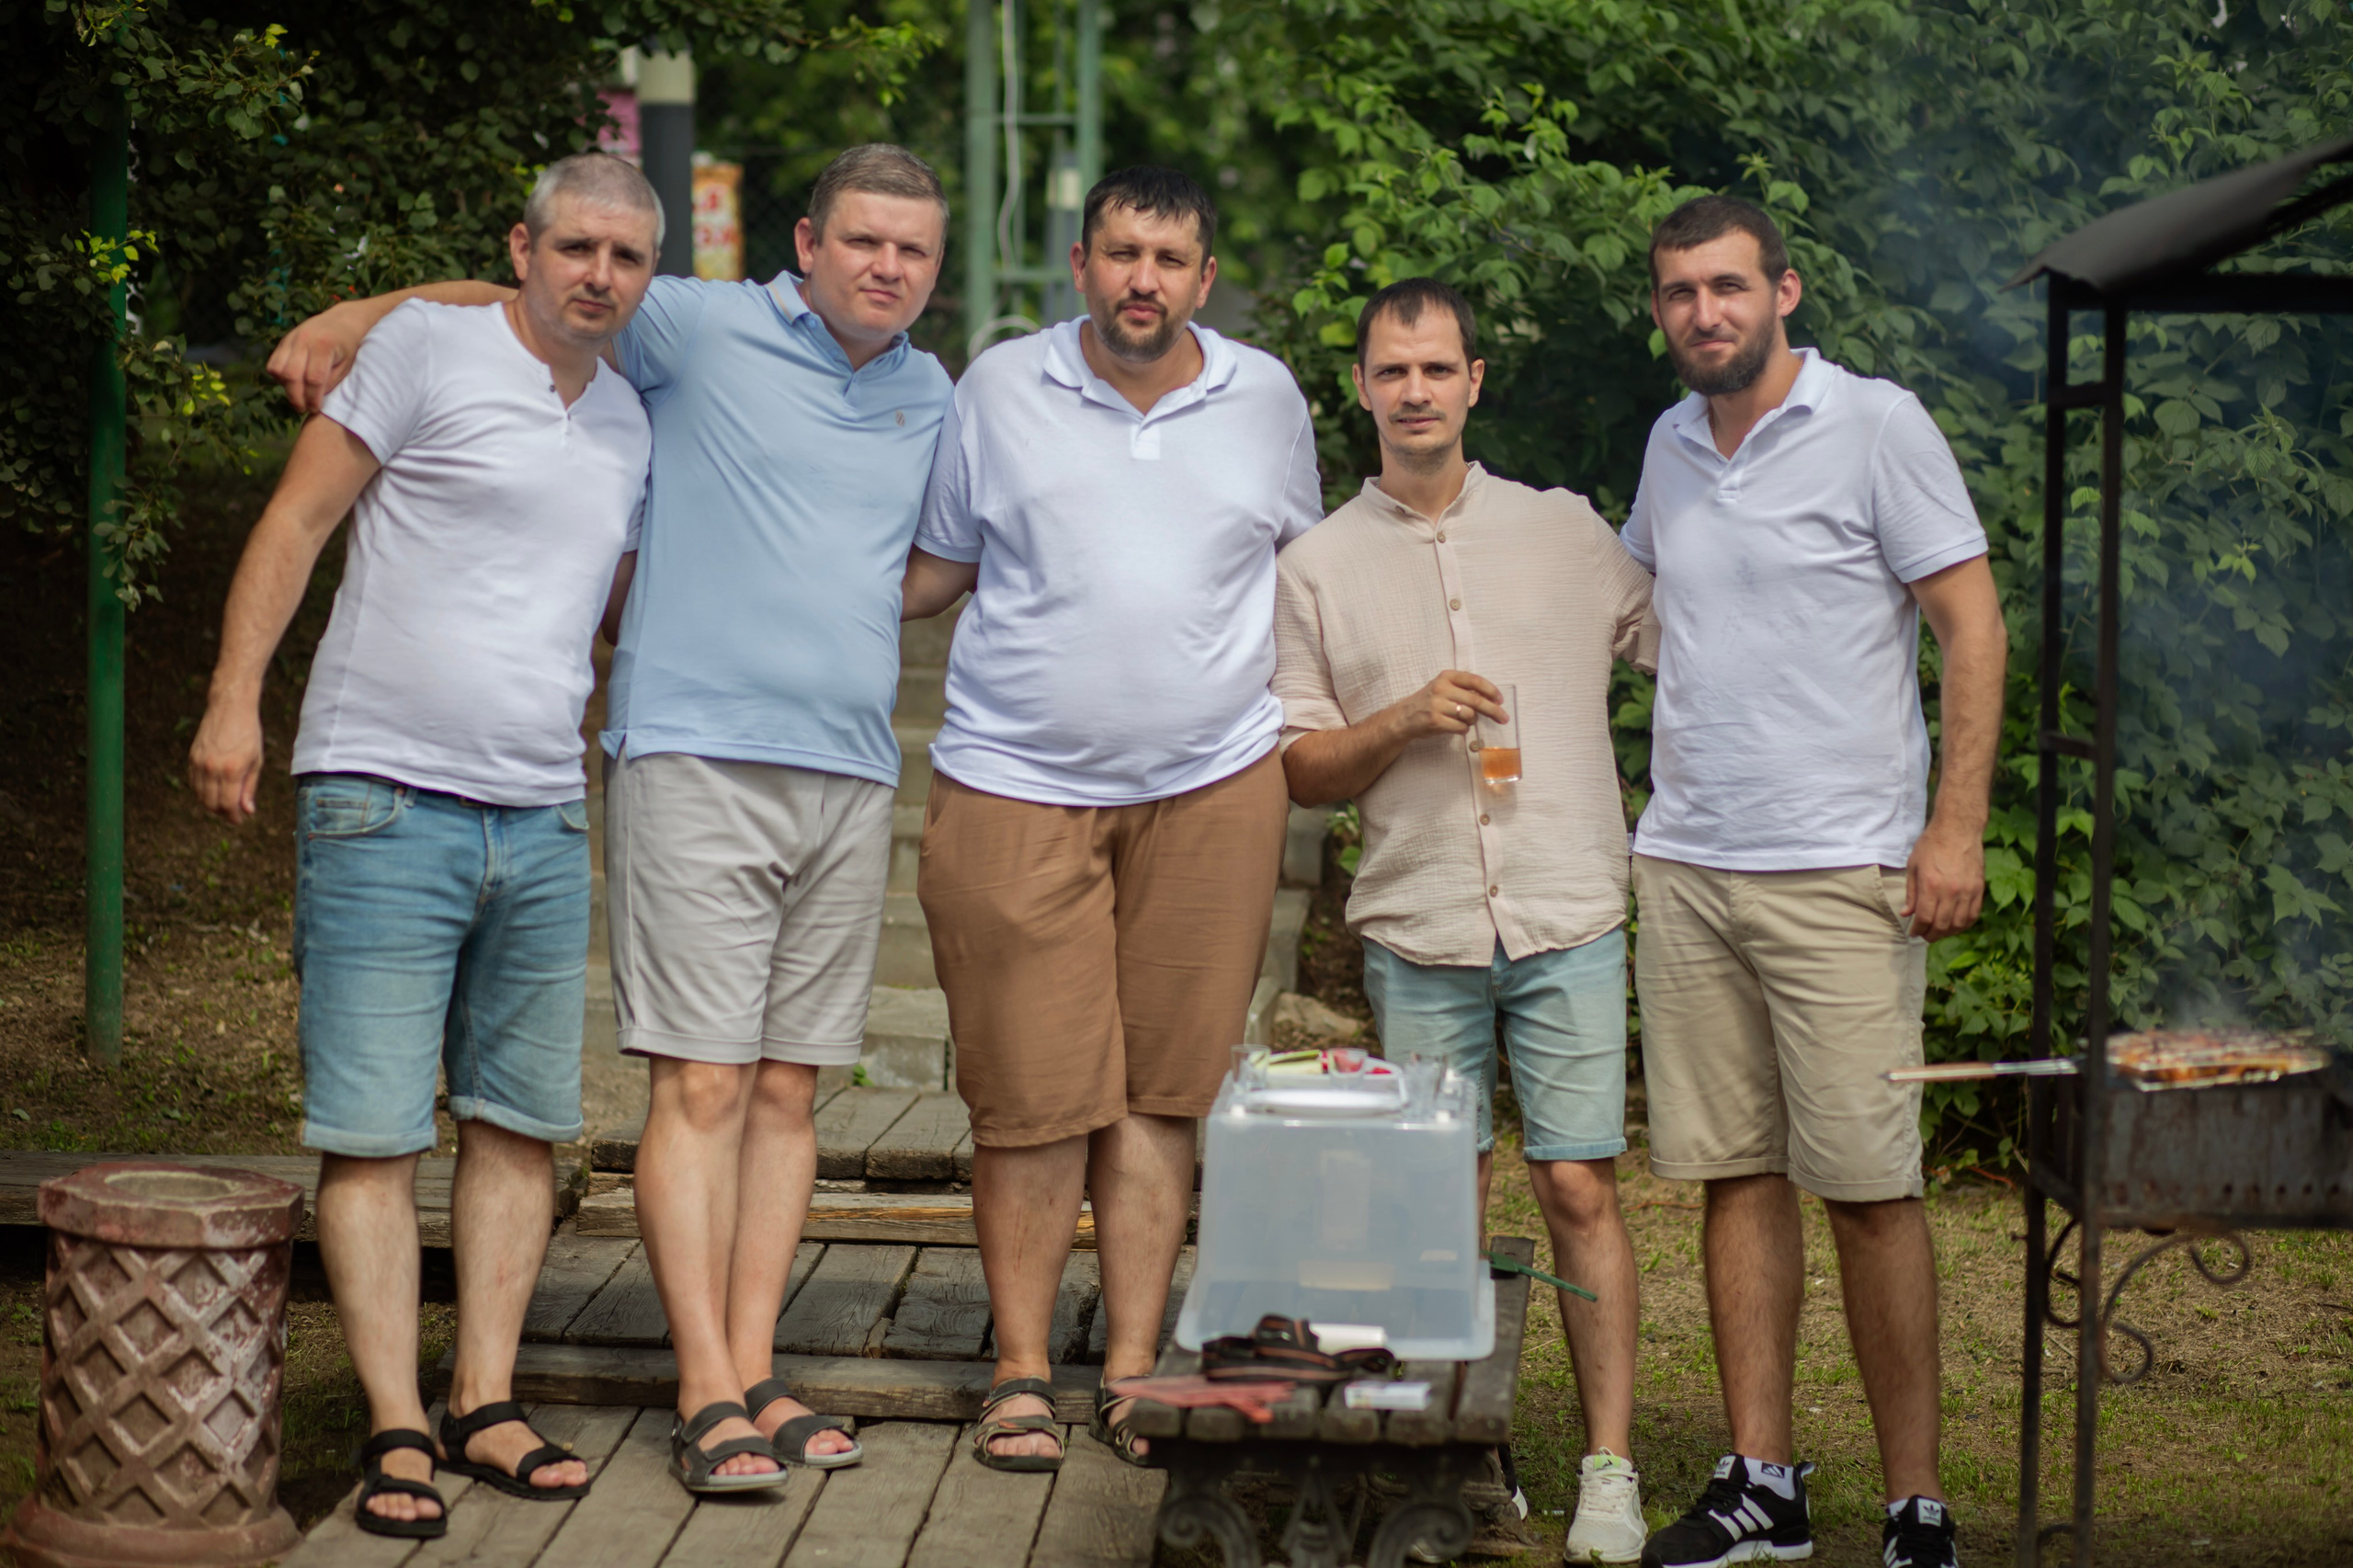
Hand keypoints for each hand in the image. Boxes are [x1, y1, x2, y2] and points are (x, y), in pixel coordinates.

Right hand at [188, 700, 264, 825]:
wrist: (230, 709)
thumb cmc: (248, 734)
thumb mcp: (256, 761)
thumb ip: (249, 787)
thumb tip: (247, 810)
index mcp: (232, 770)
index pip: (228, 804)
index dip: (234, 817)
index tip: (239, 820)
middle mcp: (212, 768)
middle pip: (211, 803)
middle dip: (223, 813)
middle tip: (233, 814)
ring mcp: (199, 763)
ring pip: (200, 795)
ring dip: (211, 804)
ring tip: (225, 803)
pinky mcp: (191, 758)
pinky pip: (193, 783)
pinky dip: (202, 792)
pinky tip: (213, 791)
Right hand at [266, 304, 365, 415]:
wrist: (344, 321)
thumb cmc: (350, 347)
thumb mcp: (348, 365)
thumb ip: (331, 382)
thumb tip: (312, 399)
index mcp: (323, 346)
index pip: (313, 379)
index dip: (313, 398)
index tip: (315, 409)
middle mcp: (304, 340)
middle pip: (292, 375)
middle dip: (296, 397)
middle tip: (304, 409)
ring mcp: (291, 338)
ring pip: (277, 369)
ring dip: (286, 387)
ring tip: (299, 395)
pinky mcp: (284, 340)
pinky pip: (273, 363)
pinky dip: (279, 376)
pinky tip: (293, 382)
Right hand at [1393, 670, 1506, 742]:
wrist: (1404, 717)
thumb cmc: (1429, 702)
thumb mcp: (1443, 688)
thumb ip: (1463, 689)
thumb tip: (1492, 698)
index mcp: (1446, 677)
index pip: (1474, 680)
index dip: (1490, 690)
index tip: (1500, 700)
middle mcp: (1441, 689)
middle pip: (1476, 700)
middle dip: (1493, 710)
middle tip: (1503, 718)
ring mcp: (1437, 705)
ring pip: (1469, 715)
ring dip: (1472, 721)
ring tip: (1465, 721)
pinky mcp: (1435, 721)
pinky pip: (1461, 727)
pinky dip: (1463, 729)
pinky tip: (1457, 727)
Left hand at [1902, 819, 1985, 939]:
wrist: (1958, 829)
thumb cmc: (1931, 844)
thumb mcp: (1913, 866)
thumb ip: (1911, 893)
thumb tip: (1907, 914)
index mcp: (1930, 885)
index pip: (1924, 918)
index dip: (1918, 929)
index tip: (1913, 932)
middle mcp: (1950, 891)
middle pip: (1942, 924)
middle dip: (1931, 935)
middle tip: (1925, 935)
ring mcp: (1967, 890)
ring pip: (1959, 923)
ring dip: (1948, 932)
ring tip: (1939, 932)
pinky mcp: (1979, 888)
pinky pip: (1973, 914)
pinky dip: (1964, 924)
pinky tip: (1956, 924)